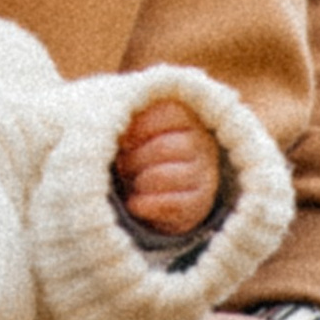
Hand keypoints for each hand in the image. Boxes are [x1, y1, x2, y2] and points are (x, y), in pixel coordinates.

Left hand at [113, 99, 219, 235]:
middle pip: (165, 147)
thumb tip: (115, 129)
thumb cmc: (149, 151)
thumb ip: (131, 124)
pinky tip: (134, 203)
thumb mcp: (143, 132)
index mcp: (189, 120)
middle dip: (135, 158)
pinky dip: (145, 205)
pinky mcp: (199, 204)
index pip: (171, 113)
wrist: (174, 190)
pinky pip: (171, 205)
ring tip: (130, 183)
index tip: (123, 139)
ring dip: (139, 181)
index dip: (141, 126)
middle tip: (122, 165)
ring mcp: (205, 176)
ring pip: (166, 176)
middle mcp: (203, 146)